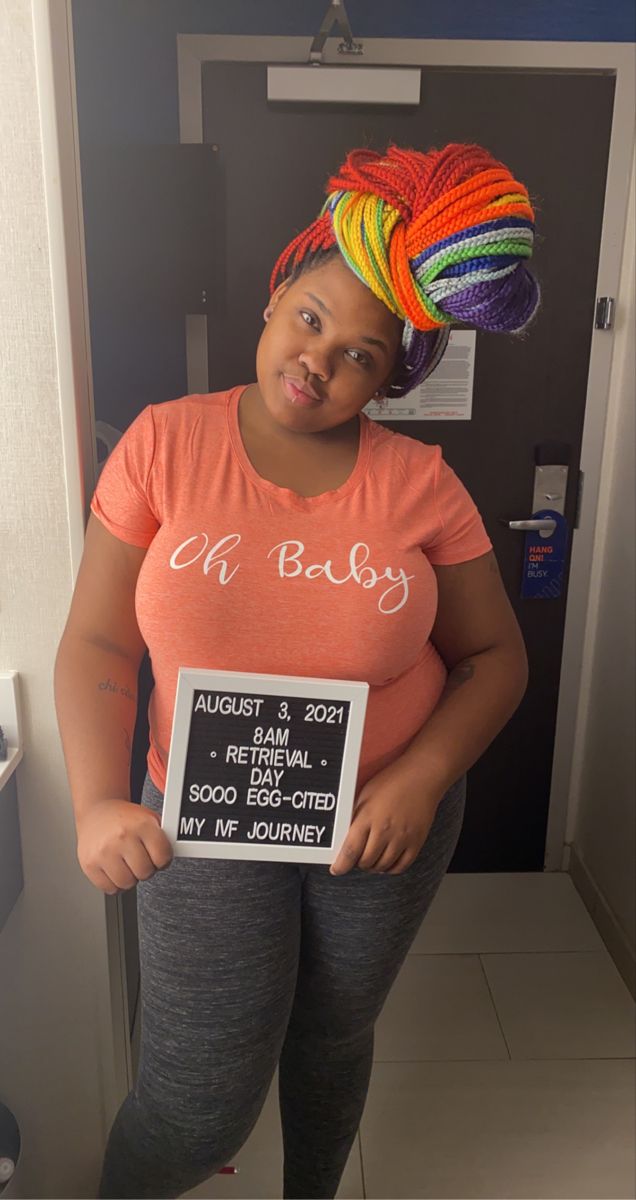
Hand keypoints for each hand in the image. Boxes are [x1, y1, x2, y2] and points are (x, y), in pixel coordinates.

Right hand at [76, 798, 173, 893]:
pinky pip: (109, 889)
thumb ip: (163, 838)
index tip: (158, 856)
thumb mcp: (149, 819)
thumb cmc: (125, 819)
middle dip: (146, 868)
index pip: (163, 857)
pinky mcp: (89, 864)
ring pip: (127, 883)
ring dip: (130, 877)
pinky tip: (114, 868)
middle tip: (140, 858)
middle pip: (145, 872)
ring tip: (126, 863)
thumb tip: (181, 854)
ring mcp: (104, 851)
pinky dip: (114, 883)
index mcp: (141, 825)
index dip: (163, 859)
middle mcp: (122, 837)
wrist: (96, 812)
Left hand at [330, 759, 443, 876]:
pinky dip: (390, 868)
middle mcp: (385, 830)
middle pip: (366, 861)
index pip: (351, 850)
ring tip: (371, 858)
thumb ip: (356, 818)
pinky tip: (386, 861)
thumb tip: (345, 838)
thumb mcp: (365, 796)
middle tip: (356, 857)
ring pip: (382, 866)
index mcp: (368, 817)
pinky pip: (401, 866)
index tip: (336, 869)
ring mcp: (402, 838)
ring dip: (373, 867)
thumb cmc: (392, 782)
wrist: (422, 777)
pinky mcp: (416, 842)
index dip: (341, 865)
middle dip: (358, 863)